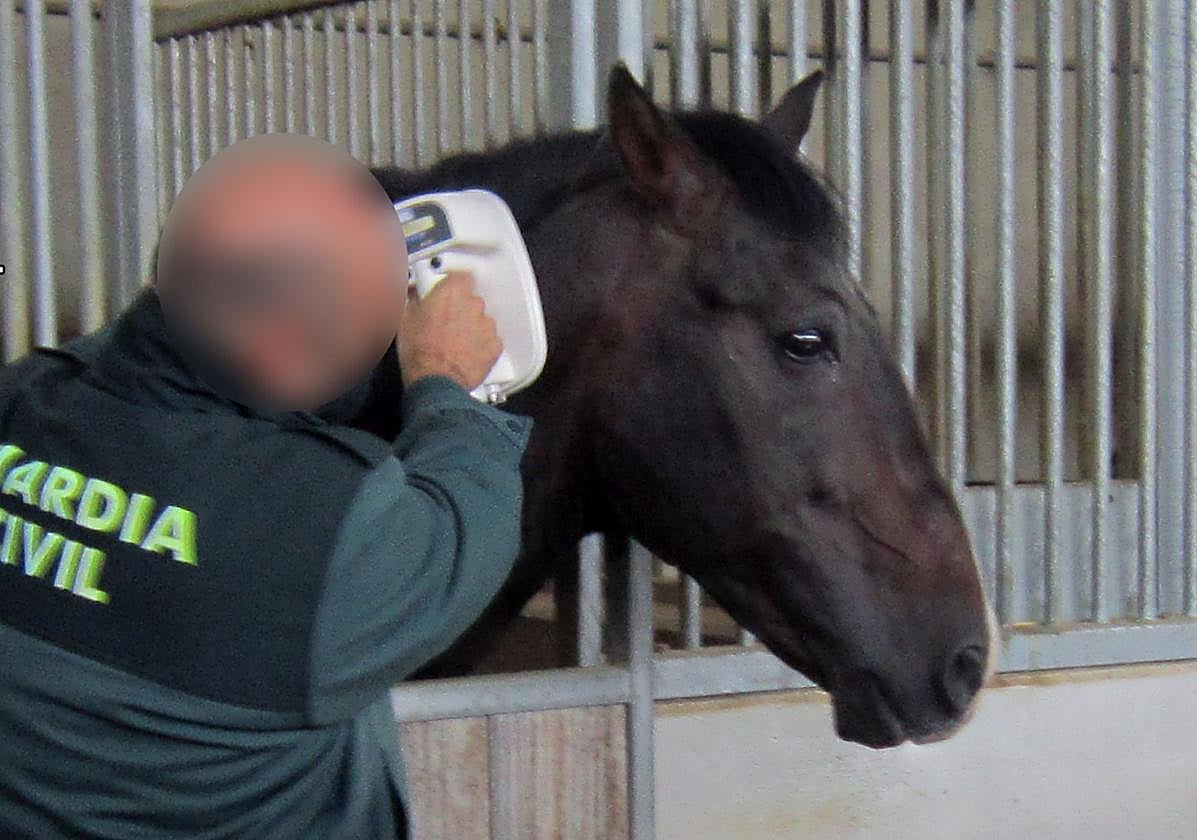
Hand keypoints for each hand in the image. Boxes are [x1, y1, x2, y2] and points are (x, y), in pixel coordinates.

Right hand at [397, 271, 502, 390]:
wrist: (436, 382)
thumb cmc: (419, 353)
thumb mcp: (405, 320)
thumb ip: (414, 300)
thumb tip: (415, 294)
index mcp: (451, 293)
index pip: (461, 276)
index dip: (454, 285)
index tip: (448, 292)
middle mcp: (473, 305)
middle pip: (471, 300)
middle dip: (461, 309)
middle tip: (446, 323)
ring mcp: (486, 325)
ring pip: (481, 321)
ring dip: (471, 328)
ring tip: (455, 343)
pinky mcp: (494, 346)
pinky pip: (489, 340)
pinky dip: (480, 346)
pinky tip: (466, 354)